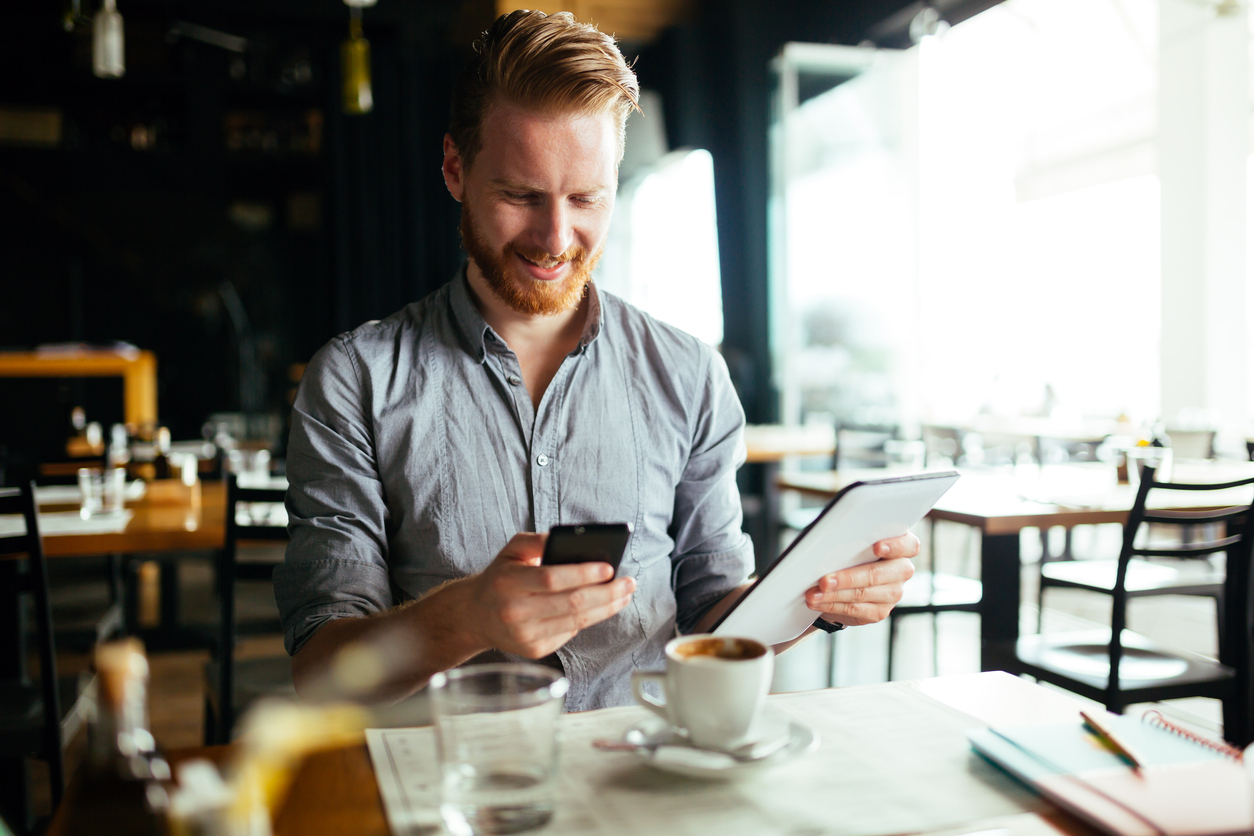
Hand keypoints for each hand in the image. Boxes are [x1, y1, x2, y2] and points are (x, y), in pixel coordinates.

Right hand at [465, 532, 635, 658]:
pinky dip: (589, 619)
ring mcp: (525, 635)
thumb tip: (573, 540)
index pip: (551, 578)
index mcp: (508, 582)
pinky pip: (570, 633)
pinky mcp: (534, 650)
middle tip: (629, 583)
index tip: (609, 568)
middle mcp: (515, 611)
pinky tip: (601, 608)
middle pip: (571, 604)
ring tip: (624, 595)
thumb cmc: (501, 577)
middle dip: (606, 593)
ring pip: (576, 621)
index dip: (583, 574)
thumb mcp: (512, 550)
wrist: (475, 615)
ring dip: (606, 608)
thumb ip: (539, 540)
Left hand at [804, 533, 918, 626]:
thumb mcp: (851, 540)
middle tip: (823, 580)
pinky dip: (832, 605)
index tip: (876, 547)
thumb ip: (849, 537)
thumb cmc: (849, 552)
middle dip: (847, 577)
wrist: (846, 581)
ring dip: (833, 594)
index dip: (895, 546)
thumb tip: (826, 540)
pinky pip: (855, 609)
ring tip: (812, 594)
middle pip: (878, 574)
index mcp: (901, 546)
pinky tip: (818, 602)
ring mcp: (893, 594)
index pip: (909, 545)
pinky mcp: (879, 612)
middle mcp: (901, 571)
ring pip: (862, 594)